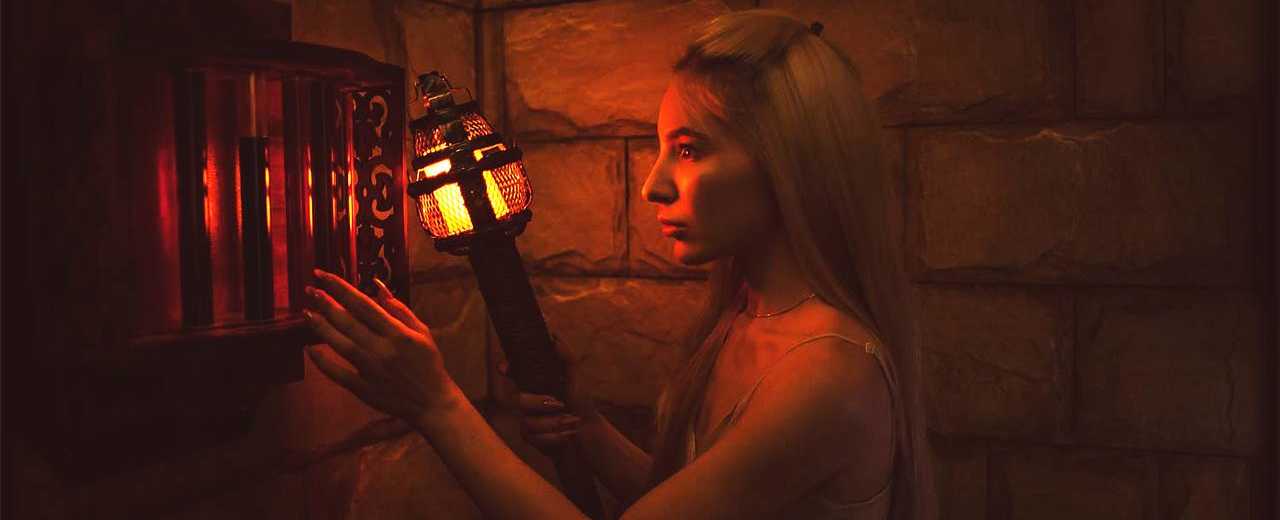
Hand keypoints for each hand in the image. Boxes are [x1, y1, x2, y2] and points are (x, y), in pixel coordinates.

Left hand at [302, 269, 460, 422]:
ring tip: (307, 313)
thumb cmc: (428, 364)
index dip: (341, 288)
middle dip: (326, 303)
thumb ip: (400, 309)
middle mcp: (382, 349)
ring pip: (341, 344)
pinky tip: (310, 349)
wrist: (432, 402)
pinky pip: (338, 374)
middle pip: (348, 322)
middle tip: (309, 290)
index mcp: (398, 333)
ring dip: (321, 328)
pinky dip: (323, 362)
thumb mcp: (422, 332)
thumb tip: (378, 288)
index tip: (322, 275)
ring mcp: (371, 369)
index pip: (363, 305)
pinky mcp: (364, 389)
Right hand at [494, 337, 598, 454]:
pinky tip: (568, 435)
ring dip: (555, 423)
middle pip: (517, 399)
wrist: (587, 433)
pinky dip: (555, 437)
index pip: (515, 372)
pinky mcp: (530, 437)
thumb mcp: (575, 378)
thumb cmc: (581, 403)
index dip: (507, 368)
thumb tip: (553, 335)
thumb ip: (566, 357)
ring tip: (573, 421)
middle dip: (539, 403)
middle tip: (559, 404)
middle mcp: (528, 400)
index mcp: (537, 383)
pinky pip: (533, 437)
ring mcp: (527, 419)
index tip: (504, 366)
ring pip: (528, 422)